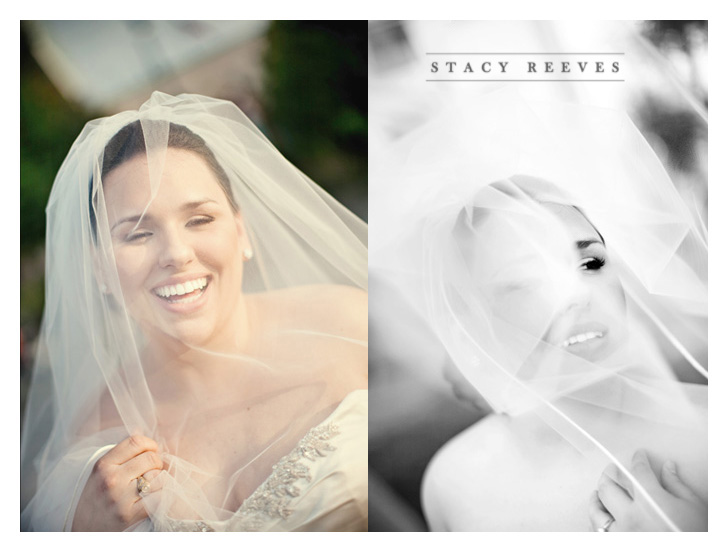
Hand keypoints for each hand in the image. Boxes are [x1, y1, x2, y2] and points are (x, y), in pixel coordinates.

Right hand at [72, 435, 163, 530]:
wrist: (83, 530)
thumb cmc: (96, 497)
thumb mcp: (101, 471)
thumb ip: (121, 452)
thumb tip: (140, 430)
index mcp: (103, 465)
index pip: (136, 441)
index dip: (150, 444)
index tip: (151, 451)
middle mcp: (111, 479)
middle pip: (150, 458)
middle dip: (157, 462)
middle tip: (153, 470)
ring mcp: (120, 497)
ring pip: (157, 477)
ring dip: (160, 480)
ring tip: (152, 484)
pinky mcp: (129, 515)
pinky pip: (159, 497)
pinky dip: (161, 496)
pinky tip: (154, 497)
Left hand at [589, 449, 706, 531]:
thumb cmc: (697, 535)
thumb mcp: (693, 508)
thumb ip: (676, 485)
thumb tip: (668, 467)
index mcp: (651, 502)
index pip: (638, 471)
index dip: (638, 459)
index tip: (639, 456)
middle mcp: (631, 516)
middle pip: (608, 485)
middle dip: (610, 473)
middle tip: (614, 469)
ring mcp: (622, 533)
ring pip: (597, 508)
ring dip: (597, 496)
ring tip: (600, 490)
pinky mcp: (616, 545)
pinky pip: (597, 530)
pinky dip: (595, 519)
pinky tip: (599, 513)